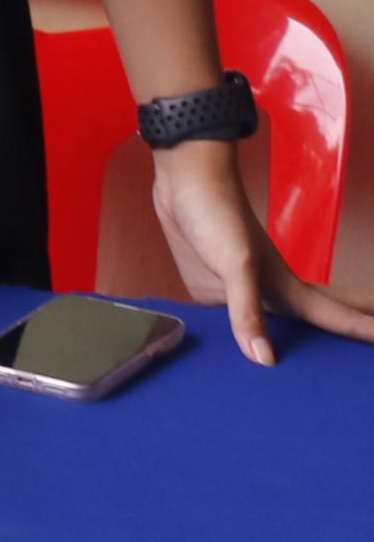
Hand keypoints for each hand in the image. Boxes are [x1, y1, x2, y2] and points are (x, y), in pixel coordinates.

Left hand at [149, 142, 373, 363]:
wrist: (185, 181)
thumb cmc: (220, 216)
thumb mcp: (236, 264)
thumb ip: (248, 311)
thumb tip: (266, 360)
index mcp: (285, 288)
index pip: (335, 317)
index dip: (364, 330)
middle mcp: (269, 292)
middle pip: (317, 318)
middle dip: (347, 330)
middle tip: (367, 350)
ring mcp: (241, 288)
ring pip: (278, 319)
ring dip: (298, 336)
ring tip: (318, 356)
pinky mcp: (211, 285)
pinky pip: (235, 316)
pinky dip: (245, 330)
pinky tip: (242, 341)